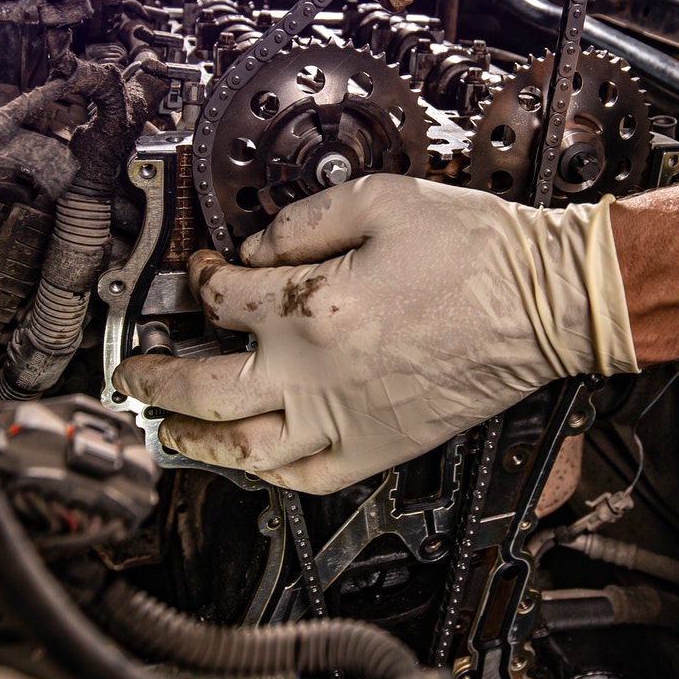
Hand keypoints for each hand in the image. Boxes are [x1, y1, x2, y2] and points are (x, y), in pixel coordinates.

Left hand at [111, 175, 637, 493]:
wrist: (545, 302)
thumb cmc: (479, 252)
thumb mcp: (381, 199)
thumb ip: (302, 219)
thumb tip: (255, 246)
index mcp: (311, 304)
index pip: (220, 294)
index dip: (197, 275)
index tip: (199, 267)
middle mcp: (315, 372)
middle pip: (202, 387)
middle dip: (153, 376)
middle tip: (133, 369)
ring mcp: (344, 418)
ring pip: (240, 448)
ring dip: (189, 438)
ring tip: (165, 428)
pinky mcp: (377, 447)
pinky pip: (304, 478)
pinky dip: (263, 475)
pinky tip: (247, 465)